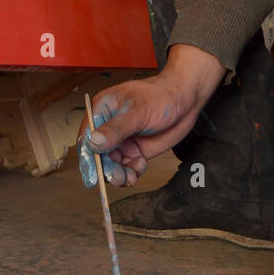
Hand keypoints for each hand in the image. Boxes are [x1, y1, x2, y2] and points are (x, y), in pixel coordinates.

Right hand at [77, 44, 226, 186]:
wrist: (186, 99)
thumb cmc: (161, 95)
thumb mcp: (137, 112)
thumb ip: (115, 129)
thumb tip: (93, 143)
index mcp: (102, 111)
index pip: (87, 138)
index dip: (88, 159)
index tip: (92, 178)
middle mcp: (109, 127)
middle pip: (99, 155)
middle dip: (107, 169)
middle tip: (118, 178)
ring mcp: (123, 139)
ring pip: (113, 164)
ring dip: (119, 174)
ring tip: (131, 177)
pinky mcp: (135, 149)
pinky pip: (127, 167)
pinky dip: (132, 172)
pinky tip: (140, 166)